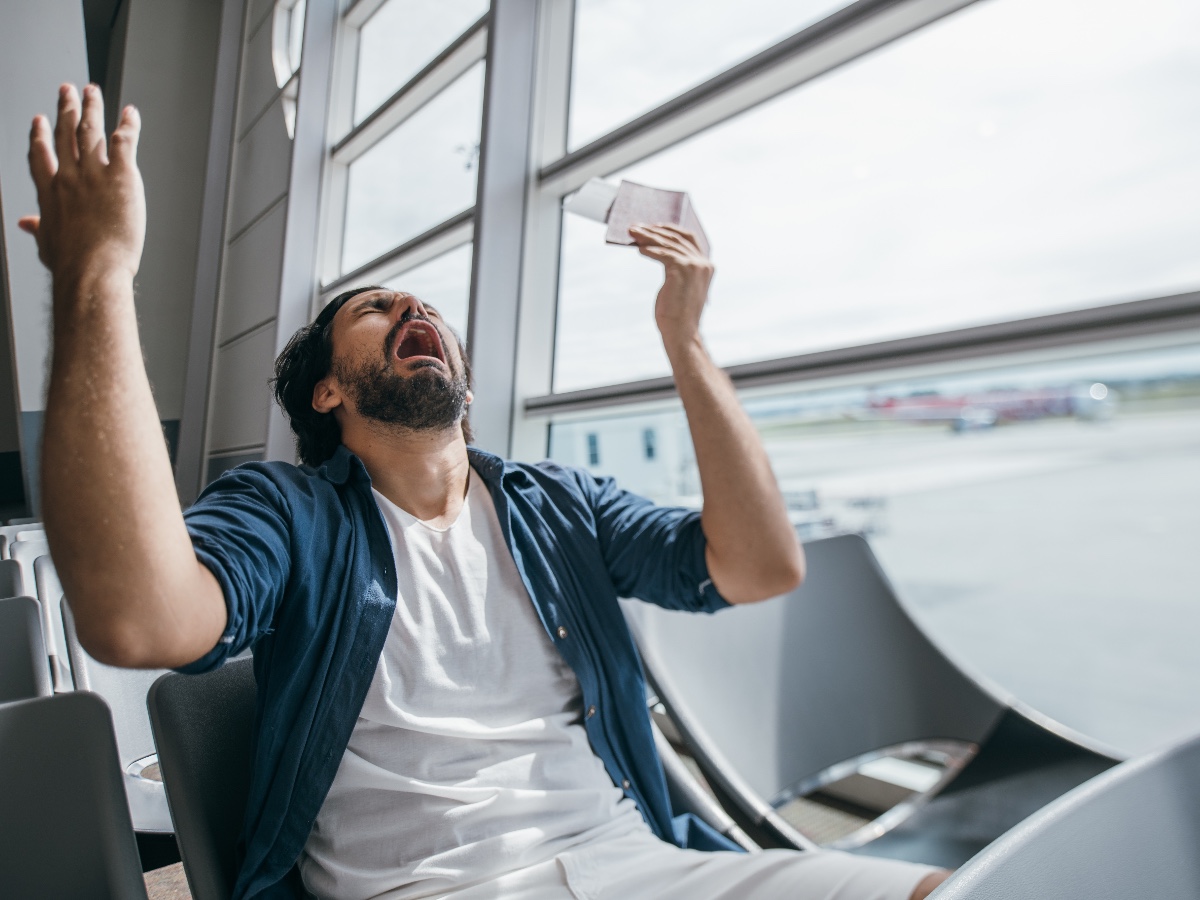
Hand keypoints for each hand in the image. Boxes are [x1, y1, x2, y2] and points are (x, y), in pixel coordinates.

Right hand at [18, 84, 144, 284]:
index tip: (39, 120)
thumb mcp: (47, 245)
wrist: (92, 268)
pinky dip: (128, 125)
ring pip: (91, 130)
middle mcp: (69, 176)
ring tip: (93, 91)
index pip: (41, 155)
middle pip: (65, 133)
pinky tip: (130, 113)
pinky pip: (125, 141)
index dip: (39, 135)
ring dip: (92, 107)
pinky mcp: (121, 175)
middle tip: (67, 90)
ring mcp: (94, 173)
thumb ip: (38, 229)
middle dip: (66, 108)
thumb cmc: (71, 264)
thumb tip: (27, 224)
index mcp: (50, 192)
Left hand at [629, 224, 713, 351]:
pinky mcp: (682, 270)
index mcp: (706, 266)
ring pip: (667, 244)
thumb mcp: (680, 286)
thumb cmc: (678, 313)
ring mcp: (695, 266)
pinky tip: (639, 249)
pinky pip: (662, 254)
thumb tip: (655, 250)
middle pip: (676, 238)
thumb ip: (676, 268)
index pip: (689, 238)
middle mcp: (703, 263)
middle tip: (635, 228)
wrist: (682, 333)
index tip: (654, 226)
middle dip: (654, 231)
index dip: (671, 229)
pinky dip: (649, 250)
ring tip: (632, 234)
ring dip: (648, 237)